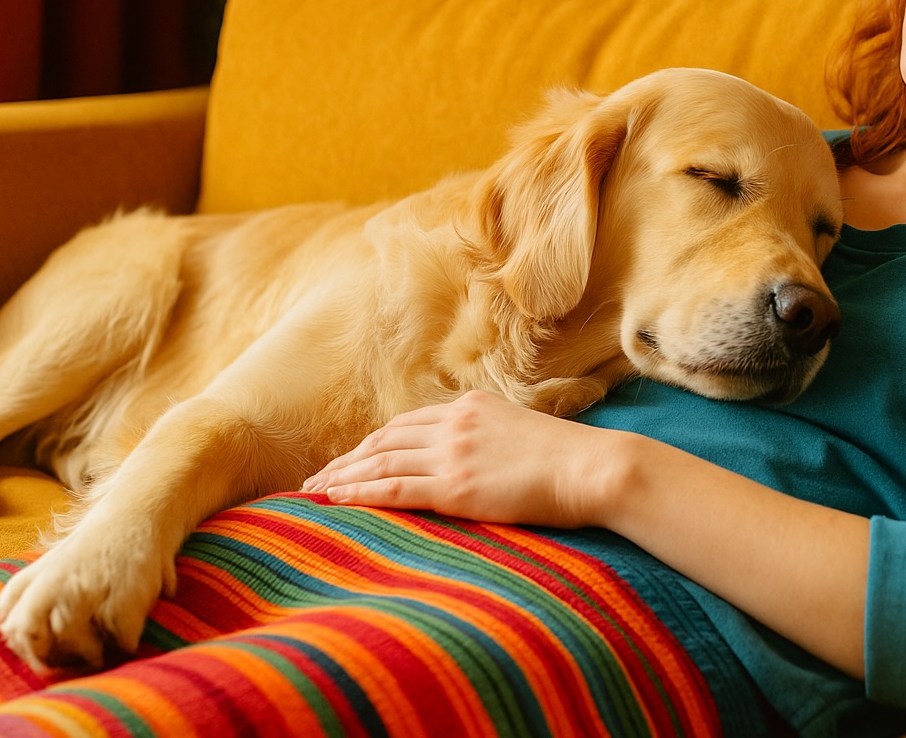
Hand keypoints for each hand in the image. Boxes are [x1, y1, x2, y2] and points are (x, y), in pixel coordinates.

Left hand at [300, 389, 624, 527]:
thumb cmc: (571, 460)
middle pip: (385, 440)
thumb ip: (493, 437)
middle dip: (347, 460)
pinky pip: (393, 489)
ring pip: (381, 462)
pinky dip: (359, 493)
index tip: (350, 459)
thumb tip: (483, 457)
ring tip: (313, 491)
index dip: (373, 443)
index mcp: (471, 407)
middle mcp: (455, 423)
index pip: (408, 424)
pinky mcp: (455, 486)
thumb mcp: (524, 433)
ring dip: (342, 477)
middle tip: (315, 478)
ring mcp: (454, 453)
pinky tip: (334, 499)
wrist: (592, 468)